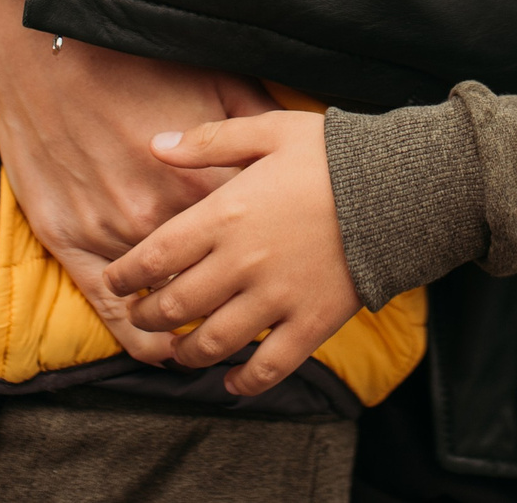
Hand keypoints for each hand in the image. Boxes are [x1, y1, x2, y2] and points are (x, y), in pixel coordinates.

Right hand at [0, 0, 276, 365]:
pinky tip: (159, 352)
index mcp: (203, 183)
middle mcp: (160, 216)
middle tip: (258, 312)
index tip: (291, 271)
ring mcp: (112, 233)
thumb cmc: (133, 62)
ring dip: (191, 326)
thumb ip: (253, 124)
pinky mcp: (71, 242)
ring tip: (213, 340)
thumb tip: (294, 149)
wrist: (46, 53)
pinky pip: (110, 309)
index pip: (253, 242)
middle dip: (239, 302)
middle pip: (213, 282)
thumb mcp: (214, 80)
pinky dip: (137, 338)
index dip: (274, 259)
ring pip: (163, 303)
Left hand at [104, 113, 363, 394]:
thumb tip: (155, 144)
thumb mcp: (267, 131)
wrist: (401, 188)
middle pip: (174, 306)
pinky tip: (231, 385)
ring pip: (213, 343)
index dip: (126, 275)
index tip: (115, 282)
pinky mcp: (311, 324)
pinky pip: (269, 367)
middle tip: (141, 316)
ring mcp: (277, 299)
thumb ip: (208, 140)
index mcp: (226, 216)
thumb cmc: (333, 155)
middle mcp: (243, 263)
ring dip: (185, 352)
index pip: (155, 256)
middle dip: (148, 315)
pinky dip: (244, 383)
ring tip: (176, 351)